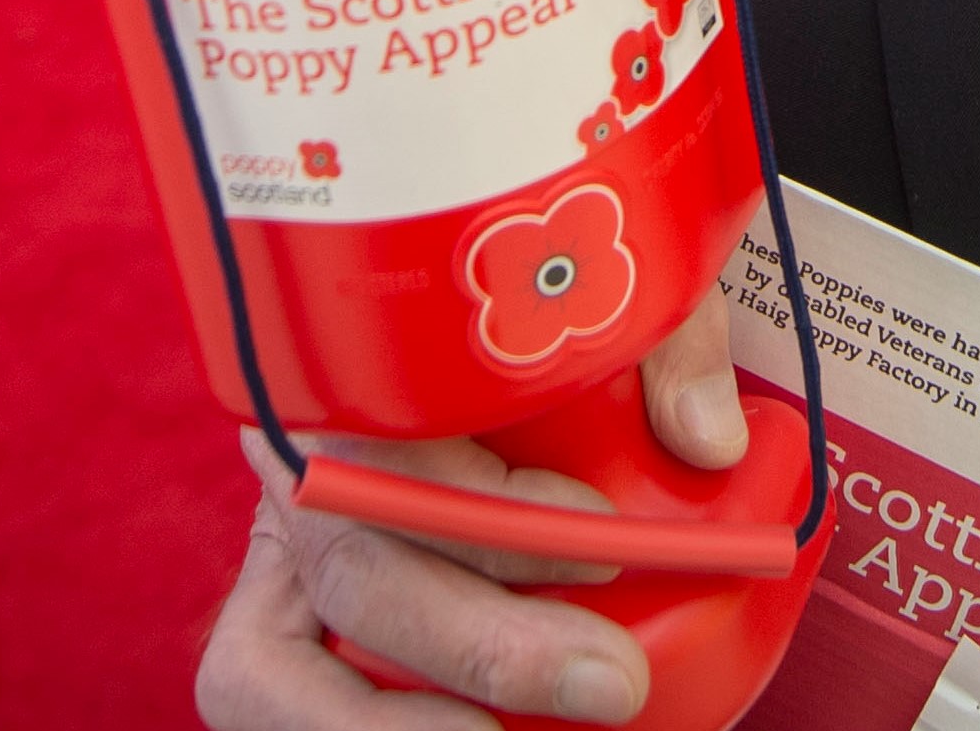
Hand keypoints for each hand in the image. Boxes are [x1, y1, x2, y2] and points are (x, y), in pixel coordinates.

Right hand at [192, 293, 745, 728]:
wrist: (456, 335)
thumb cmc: (533, 325)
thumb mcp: (609, 293)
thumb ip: (661, 338)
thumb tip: (708, 439)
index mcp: (360, 365)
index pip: (395, 446)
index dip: (491, 515)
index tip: (599, 538)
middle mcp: (295, 463)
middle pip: (349, 567)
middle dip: (480, 644)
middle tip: (611, 682)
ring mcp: (276, 552)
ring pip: (271, 660)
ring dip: (381, 722)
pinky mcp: (279, 620)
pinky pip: (275, 689)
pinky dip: (350, 729)